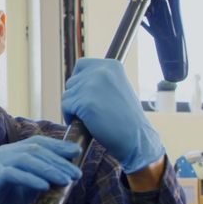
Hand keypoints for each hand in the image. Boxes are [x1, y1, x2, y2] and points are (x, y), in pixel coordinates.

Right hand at [0, 136, 80, 203]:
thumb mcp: (23, 190)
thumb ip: (38, 180)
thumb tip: (62, 177)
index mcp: (9, 153)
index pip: (37, 143)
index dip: (58, 146)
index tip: (76, 152)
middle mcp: (2, 154)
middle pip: (35, 150)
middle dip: (59, 161)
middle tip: (76, 173)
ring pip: (27, 159)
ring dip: (50, 169)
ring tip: (66, 180)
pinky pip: (14, 174)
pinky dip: (32, 179)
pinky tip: (45, 186)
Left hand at [61, 58, 164, 174]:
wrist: (137, 138)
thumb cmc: (126, 118)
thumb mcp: (117, 88)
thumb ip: (100, 80)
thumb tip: (76, 80)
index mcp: (111, 65)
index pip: (81, 65)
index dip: (79, 81)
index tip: (85, 94)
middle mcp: (101, 71)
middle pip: (72, 81)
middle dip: (76, 97)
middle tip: (89, 111)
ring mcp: (92, 85)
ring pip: (67, 95)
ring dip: (73, 108)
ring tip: (88, 118)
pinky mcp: (85, 102)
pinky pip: (65, 107)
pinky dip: (70, 117)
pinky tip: (84, 123)